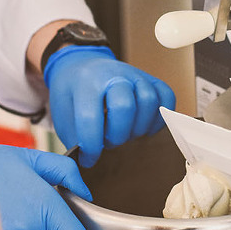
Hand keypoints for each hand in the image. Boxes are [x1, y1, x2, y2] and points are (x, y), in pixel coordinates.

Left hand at [44, 46, 175, 168]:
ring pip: (149, 101)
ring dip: (139, 127)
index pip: (91, 118)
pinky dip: (160, 118)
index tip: (89, 158)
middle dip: (117, 135)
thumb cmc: (72, 94)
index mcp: (86, 83)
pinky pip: (166, 96)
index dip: (91, 147)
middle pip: (125, 106)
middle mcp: (112, 74)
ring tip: (127, 135)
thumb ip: (77, 138)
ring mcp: (134, 74)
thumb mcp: (64, 114)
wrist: (81, 65)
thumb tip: (90, 164)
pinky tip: (145, 127)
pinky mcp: (150, 78)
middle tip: (109, 143)